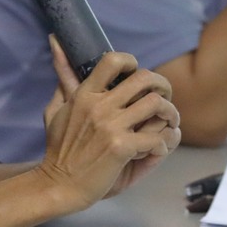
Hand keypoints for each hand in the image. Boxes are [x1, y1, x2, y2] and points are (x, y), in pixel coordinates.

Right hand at [36, 41, 181, 211]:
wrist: (58, 185)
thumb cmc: (59, 149)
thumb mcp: (56, 109)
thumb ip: (63, 78)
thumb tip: (55, 41)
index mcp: (84, 94)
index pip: (113, 61)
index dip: (131, 63)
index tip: (137, 76)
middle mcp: (99, 106)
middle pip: (144, 79)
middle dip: (163, 86)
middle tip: (165, 98)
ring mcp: (111, 127)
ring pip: (157, 105)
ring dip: (170, 115)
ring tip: (169, 123)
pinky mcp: (122, 148)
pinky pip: (158, 138)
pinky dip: (164, 144)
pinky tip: (158, 149)